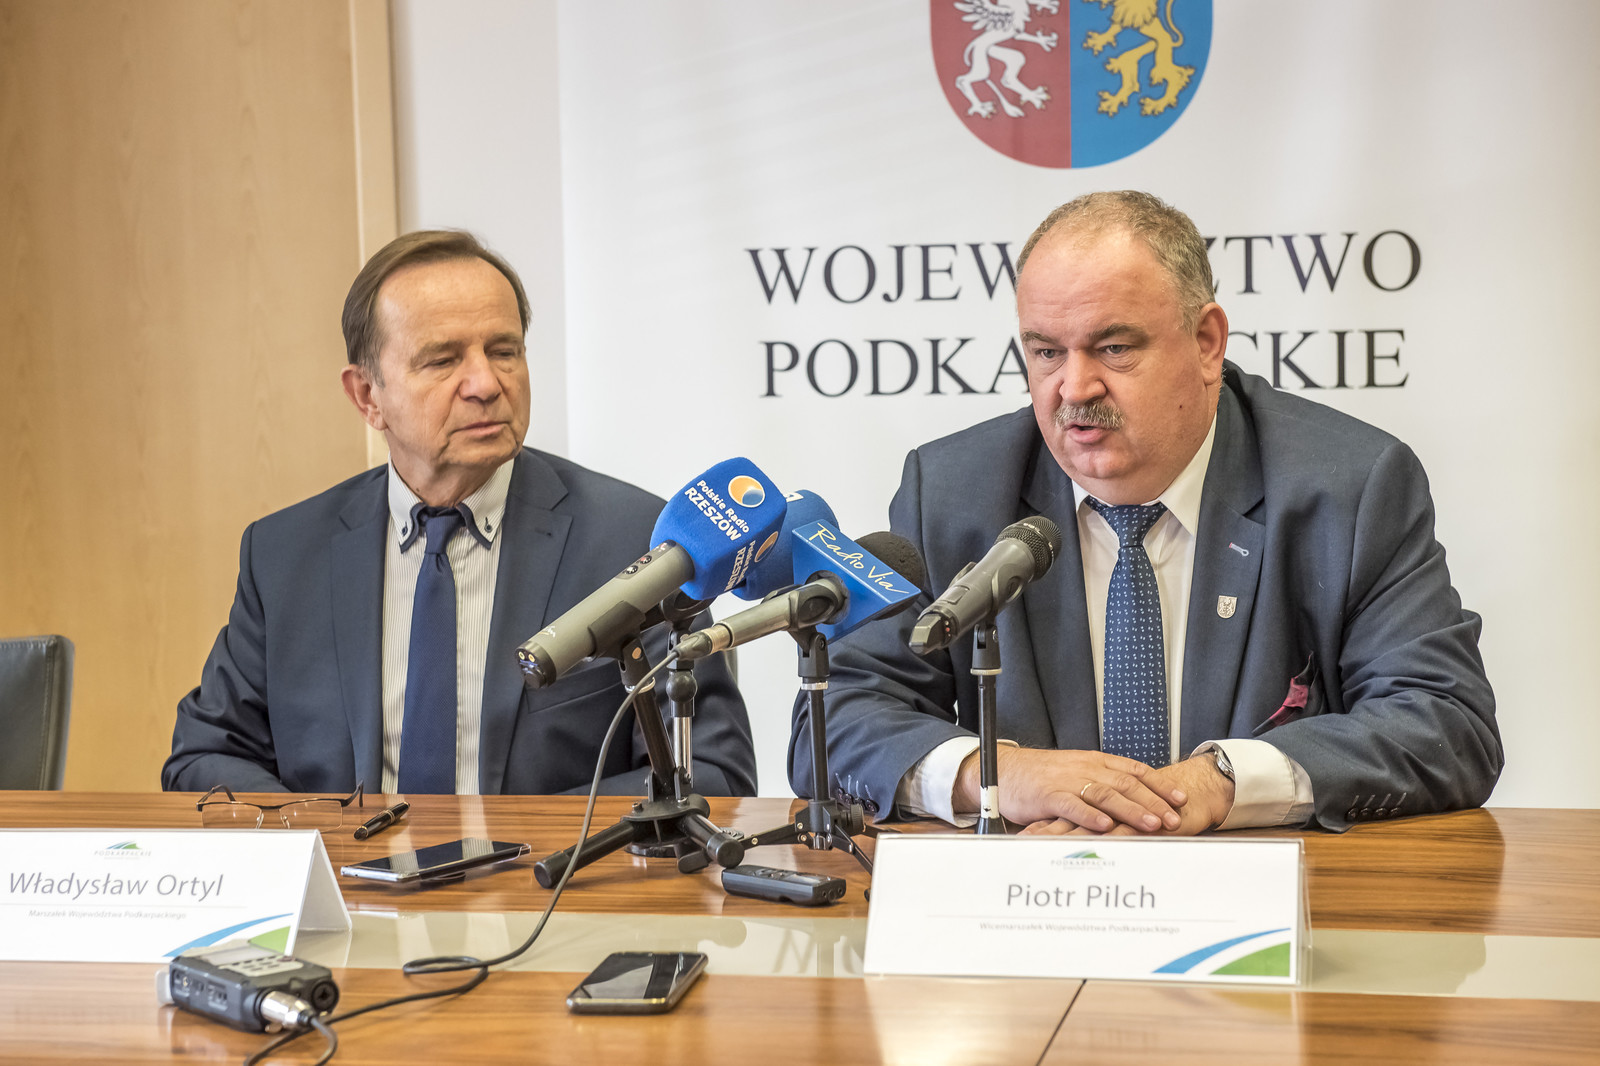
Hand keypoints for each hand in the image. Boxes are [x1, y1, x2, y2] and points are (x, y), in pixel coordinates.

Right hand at [1018, 753, 1234, 835]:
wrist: (1005, 768)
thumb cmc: (1042, 774)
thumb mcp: (1077, 771)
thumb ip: (1102, 781)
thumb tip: (1134, 797)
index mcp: (1094, 761)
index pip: (1134, 770)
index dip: (1159, 784)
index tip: (1180, 798)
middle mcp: (1085, 768)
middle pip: (1125, 783)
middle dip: (1153, 801)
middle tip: (1174, 818)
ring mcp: (1066, 781)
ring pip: (1105, 794)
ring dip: (1130, 809)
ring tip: (1151, 823)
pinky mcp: (1048, 795)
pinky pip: (1072, 805)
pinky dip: (1090, 816)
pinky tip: (1105, 825)